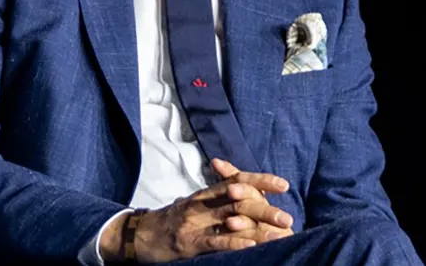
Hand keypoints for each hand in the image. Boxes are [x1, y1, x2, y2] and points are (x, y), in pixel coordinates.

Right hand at [101, 159, 293, 262]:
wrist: (137, 235)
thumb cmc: (170, 221)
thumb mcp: (193, 205)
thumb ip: (215, 196)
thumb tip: (239, 187)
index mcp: (206, 194)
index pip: (237, 179)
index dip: (260, 180)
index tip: (283, 184)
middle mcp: (203, 204)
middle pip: (239, 199)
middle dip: (266, 207)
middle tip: (287, 217)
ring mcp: (196, 223)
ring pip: (232, 219)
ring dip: (258, 226)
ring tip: (279, 232)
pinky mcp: (189, 243)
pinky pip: (216, 241)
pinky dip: (235, 242)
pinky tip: (252, 245)